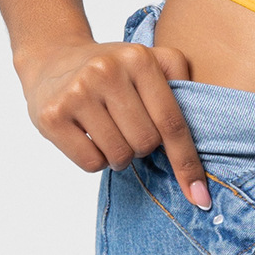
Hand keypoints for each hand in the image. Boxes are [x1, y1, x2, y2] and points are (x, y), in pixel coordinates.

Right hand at [20, 39, 211, 208]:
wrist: (52, 56)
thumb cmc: (112, 68)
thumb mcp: (148, 61)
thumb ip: (179, 85)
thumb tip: (203, 140)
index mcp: (138, 58)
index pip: (172, 121)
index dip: (187, 162)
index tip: (201, 197)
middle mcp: (107, 71)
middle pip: (146, 143)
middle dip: (142, 146)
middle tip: (127, 124)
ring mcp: (77, 92)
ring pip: (119, 156)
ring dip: (119, 154)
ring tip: (106, 128)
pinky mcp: (52, 116)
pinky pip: (91, 163)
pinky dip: (96, 159)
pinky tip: (86, 134)